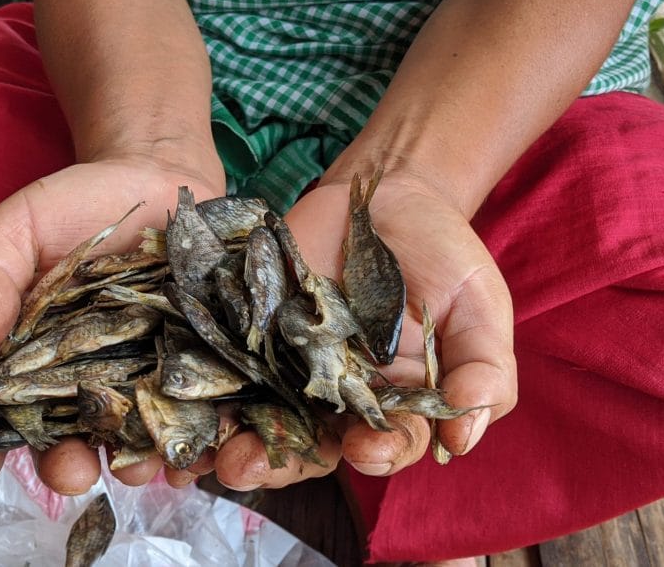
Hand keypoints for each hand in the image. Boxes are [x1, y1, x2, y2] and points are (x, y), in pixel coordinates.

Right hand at [0, 155, 224, 493]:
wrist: (158, 176)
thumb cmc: (77, 206)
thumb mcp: (21, 228)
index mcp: (30, 362)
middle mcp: (84, 385)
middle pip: (67, 442)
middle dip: (66, 466)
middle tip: (69, 473)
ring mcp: (141, 382)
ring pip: (134, 440)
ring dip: (134, 464)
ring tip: (136, 469)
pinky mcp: (196, 370)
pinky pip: (198, 416)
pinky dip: (199, 441)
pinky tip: (199, 452)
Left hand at [213, 170, 517, 489]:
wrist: (386, 196)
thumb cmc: (443, 257)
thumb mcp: (479, 310)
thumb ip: (483, 372)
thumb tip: (463, 439)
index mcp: (393, 405)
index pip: (385, 445)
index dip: (375, 453)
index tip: (366, 448)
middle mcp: (336, 398)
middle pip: (307, 445)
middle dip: (278, 461)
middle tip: (248, 467)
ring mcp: (288, 366)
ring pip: (258, 415)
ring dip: (230, 436)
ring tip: (214, 449)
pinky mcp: (250, 331)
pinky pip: (224, 363)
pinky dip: (200, 383)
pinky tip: (179, 397)